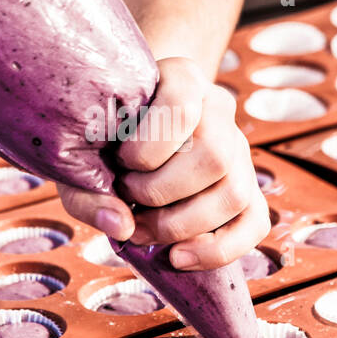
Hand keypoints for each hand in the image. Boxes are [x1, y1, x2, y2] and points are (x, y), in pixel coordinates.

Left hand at [58, 56, 269, 269]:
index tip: (119, 161)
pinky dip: (218, 250)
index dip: (148, 147)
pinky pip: (255, 223)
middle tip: (128, 199)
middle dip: (162, 192)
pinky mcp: (247, 187)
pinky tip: (178, 257)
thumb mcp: (81, 151)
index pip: (183, 109)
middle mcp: (220, 110)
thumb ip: (88, 188)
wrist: (126, 126)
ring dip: (182, 224)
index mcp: (182, 79)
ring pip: (235, 193)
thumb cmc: (102, 136)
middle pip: (216, 156)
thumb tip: (119, 226)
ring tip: (142, 230)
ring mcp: (240, 149)